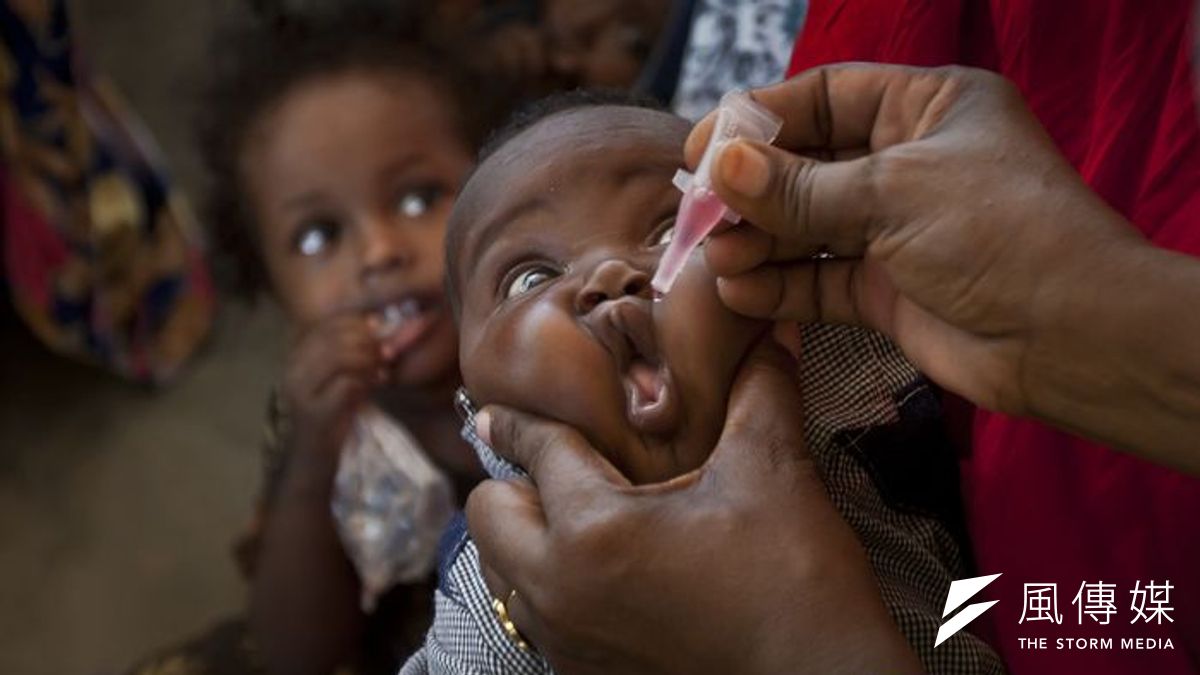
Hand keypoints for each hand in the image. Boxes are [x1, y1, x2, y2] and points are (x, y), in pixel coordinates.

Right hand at [281, 314, 384, 453]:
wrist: (311, 462)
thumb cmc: (330, 418)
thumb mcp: (341, 379)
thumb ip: (353, 354)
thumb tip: (378, 324)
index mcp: (296, 357)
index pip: (328, 324)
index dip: (359, 324)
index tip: (379, 335)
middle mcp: (293, 370)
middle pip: (336, 337)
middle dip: (368, 342)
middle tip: (385, 355)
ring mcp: (299, 392)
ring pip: (340, 357)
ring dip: (369, 361)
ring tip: (381, 371)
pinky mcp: (313, 414)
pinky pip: (346, 385)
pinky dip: (366, 383)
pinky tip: (374, 388)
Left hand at [466, 340, 920, 673]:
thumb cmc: (795, 580)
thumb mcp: (773, 471)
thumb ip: (760, 389)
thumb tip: (770, 328)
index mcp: (593, 529)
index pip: (535, 450)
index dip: (521, 420)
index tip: (497, 410)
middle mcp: (560, 590)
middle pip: (486, 515)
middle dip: (512, 483)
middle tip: (561, 469)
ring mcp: (567, 640)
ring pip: (501, 572)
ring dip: (525, 537)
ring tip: (577, 517)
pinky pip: (533, 616)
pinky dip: (548, 585)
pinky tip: (601, 571)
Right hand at [691, 64, 1143, 417]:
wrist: (1070, 338)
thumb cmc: (1001, 236)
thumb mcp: (892, 194)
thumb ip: (800, 187)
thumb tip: (722, 166)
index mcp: (927, 108)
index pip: (826, 97)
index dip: (761, 118)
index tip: (704, 147)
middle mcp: (909, 163)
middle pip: (807, 165)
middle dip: (752, 191)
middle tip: (700, 216)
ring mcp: (898, 230)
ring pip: (808, 227)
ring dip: (759, 242)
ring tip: (717, 260)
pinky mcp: (888, 290)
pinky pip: (820, 281)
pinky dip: (780, 286)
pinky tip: (741, 293)